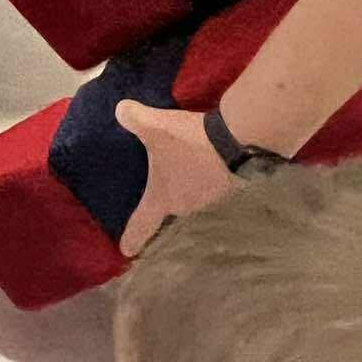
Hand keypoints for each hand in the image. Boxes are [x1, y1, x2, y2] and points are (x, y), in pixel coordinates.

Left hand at [114, 101, 240, 256]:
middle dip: (164, 213)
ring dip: (190, 196)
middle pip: (171, 216)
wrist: (242, 141)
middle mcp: (188, 208)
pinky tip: (209, 173)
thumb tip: (120, 110)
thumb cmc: (191, 142)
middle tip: (157, 207)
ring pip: (195, 205)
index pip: (143, 224)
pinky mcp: (233, 193)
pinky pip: (213, 193)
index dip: (133, 237)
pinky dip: (208, 185)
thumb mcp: (156, 126)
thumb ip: (134, 118)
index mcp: (164, 199)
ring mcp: (214, 203)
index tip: (127, 251)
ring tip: (186, 184)